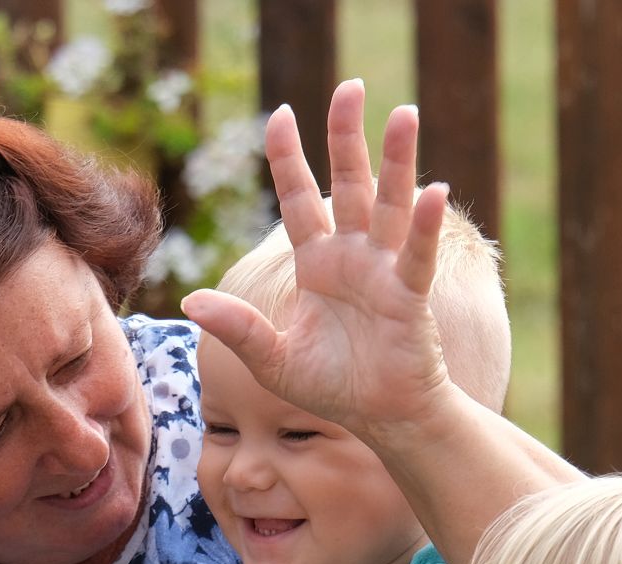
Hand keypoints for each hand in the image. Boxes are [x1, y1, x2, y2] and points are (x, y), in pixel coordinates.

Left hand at [180, 80, 461, 441]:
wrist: (379, 420)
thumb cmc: (331, 387)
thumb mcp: (270, 360)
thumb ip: (236, 327)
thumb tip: (191, 300)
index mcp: (317, 264)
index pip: (297, 200)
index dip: (288, 159)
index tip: (279, 114)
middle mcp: (352, 257)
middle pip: (349, 183)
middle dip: (347, 136)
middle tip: (350, 86)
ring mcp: (383, 272)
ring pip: (390, 205)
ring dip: (398, 161)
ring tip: (404, 114)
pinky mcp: (408, 298)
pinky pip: (415, 255)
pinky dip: (421, 226)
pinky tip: (431, 190)